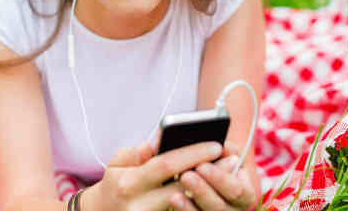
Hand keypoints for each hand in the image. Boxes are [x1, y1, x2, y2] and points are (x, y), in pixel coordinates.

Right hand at [82, 139, 224, 210]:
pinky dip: (201, 201)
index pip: (167, 165)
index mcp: (129, 182)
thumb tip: (155, 143)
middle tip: (232, 159)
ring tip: (229, 171)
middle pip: (183, 187)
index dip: (193, 154)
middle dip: (210, 173)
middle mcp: (140, 205)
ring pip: (187, 203)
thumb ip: (137, 152)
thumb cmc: (114, 183)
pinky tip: (217, 188)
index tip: (215, 145)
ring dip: (211, 187)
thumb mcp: (117, 163)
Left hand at [170, 142, 258, 210]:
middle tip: (186, 176)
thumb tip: (224, 146)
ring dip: (188, 205)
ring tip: (175, 194)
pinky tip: (174, 200)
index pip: (236, 190)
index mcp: (245, 196)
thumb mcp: (230, 159)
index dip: (220, 179)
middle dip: (201, 190)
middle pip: (218, 206)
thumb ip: (230, 152)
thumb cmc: (222, 167)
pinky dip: (183, 210)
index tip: (202, 166)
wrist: (213, 184)